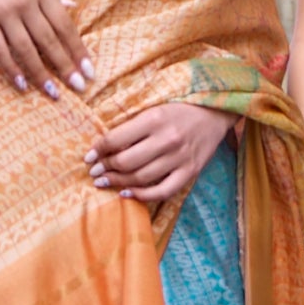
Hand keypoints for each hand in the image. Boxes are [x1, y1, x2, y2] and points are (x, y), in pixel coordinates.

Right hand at [0, 0, 88, 97]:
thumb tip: (73, 6)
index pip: (65, 25)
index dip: (78, 50)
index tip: (89, 70)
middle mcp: (26, 2)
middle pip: (49, 40)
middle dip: (66, 66)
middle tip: (79, 88)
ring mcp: (4, 12)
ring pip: (26, 48)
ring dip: (41, 73)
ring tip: (53, 93)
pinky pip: (0, 49)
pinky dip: (11, 68)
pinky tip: (22, 84)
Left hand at [88, 102, 230, 205]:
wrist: (215, 113)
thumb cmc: (179, 109)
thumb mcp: (154, 108)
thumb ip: (132, 125)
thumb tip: (103, 145)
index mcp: (154, 118)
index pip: (116, 139)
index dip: (97, 150)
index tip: (88, 157)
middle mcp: (166, 139)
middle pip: (125, 162)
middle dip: (105, 168)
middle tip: (95, 172)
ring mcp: (179, 158)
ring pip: (140, 178)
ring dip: (118, 182)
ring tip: (105, 182)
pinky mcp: (190, 172)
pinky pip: (162, 191)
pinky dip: (142, 196)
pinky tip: (127, 193)